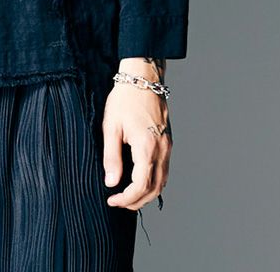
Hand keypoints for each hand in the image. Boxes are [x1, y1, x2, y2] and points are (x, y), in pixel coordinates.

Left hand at [101, 65, 171, 210]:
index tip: (112, 200)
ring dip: (146, 194)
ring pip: (162, 182)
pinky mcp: (168, 142)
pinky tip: (139, 181)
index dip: (127, 198)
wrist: (143, 78)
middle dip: (137, 201)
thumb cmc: (124, 99)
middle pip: (155, 188)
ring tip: (127, 196)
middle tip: (118, 202)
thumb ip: (112, 157)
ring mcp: (167, 146)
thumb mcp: (111, 126)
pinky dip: (153, 182)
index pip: (141, 185)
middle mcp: (162, 149)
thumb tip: (111, 183)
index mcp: (147, 146)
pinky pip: (164, 170)